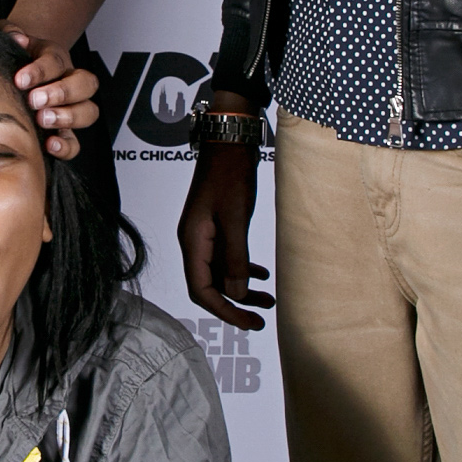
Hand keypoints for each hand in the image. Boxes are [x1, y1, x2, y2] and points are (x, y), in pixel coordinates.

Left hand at [0, 26, 95, 159]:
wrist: (13, 72)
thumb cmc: (11, 56)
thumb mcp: (6, 37)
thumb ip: (9, 32)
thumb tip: (17, 37)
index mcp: (55, 58)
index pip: (56, 61)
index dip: (39, 71)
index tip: (20, 79)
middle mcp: (69, 81)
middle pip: (84, 84)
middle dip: (61, 93)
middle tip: (35, 100)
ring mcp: (70, 107)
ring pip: (88, 112)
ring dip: (68, 117)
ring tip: (42, 120)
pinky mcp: (63, 131)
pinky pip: (76, 142)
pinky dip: (67, 146)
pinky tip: (50, 145)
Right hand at [179, 109, 272, 331]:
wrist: (229, 139)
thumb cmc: (230, 174)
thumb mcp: (236, 218)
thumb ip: (235, 257)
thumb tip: (237, 293)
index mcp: (192, 241)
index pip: (201, 290)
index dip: (224, 310)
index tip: (248, 322)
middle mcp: (195, 241)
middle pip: (210, 285)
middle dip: (235, 304)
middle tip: (261, 320)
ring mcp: (206, 233)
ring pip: (221, 272)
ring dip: (242, 288)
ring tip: (269, 300)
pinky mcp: (218, 225)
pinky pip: (227, 256)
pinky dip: (243, 269)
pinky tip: (262, 276)